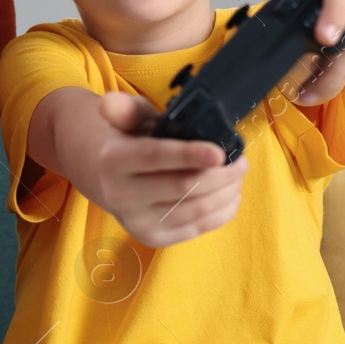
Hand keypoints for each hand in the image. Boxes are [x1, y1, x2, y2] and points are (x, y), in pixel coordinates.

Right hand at [65, 91, 245, 247]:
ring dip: (226, 192)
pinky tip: (230, 196)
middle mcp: (120, 196)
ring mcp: (136, 222)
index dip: (190, 155)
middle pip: (183, 187)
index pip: (155, 157)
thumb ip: (124, 109)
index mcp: (113, 161)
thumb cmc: (126, 141)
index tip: (220, 153)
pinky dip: (222, 212)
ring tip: (237, 174)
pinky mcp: (152, 239)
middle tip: (240, 160)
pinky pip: (197, 229)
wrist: (104, 179)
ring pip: (195, 210)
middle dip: (221, 175)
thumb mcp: (125, 119)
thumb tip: (109, 104)